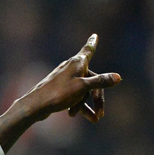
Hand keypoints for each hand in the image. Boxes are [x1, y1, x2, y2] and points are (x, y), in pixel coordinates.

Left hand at [0, 34, 121, 151]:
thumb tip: (118, 77)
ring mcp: (65, 79)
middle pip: (92, 80)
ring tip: (94, 119)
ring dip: (87, 106)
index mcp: (77, 62)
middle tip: (101, 113)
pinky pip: (74, 97)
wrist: (36, 106)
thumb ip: (100, 82)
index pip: (88, 50)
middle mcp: (71, 68)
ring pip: (83, 91)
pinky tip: (77, 116)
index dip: (92, 43)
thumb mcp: (83, 88)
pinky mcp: (59, 90)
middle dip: (97, 98)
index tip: (95, 35)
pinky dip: (78, 106)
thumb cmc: (59, 93)